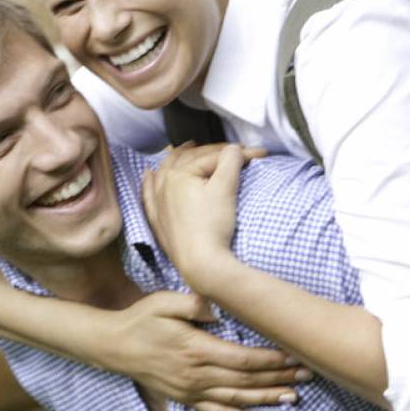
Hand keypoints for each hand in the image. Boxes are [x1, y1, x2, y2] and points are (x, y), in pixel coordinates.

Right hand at [100, 290, 308, 410]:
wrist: (113, 346)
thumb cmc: (141, 318)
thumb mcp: (164, 301)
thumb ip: (194, 303)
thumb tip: (221, 309)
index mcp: (196, 349)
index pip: (242, 358)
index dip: (271, 360)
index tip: (294, 355)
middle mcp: (196, 374)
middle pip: (246, 379)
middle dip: (279, 378)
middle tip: (308, 374)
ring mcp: (191, 390)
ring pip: (237, 398)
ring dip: (267, 398)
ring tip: (294, 397)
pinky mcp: (185, 398)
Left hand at [141, 143, 261, 286]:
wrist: (201, 264)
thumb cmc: (213, 225)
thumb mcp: (225, 188)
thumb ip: (230, 161)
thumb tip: (234, 149)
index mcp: (179, 173)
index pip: (213, 156)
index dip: (239, 153)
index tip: (260, 154)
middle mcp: (163, 184)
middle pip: (189, 159)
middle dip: (212, 151)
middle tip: (232, 149)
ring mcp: (158, 202)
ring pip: (165, 171)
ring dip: (178, 157)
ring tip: (190, 147)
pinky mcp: (157, 220)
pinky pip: (149, 193)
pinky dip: (150, 180)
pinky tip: (150, 173)